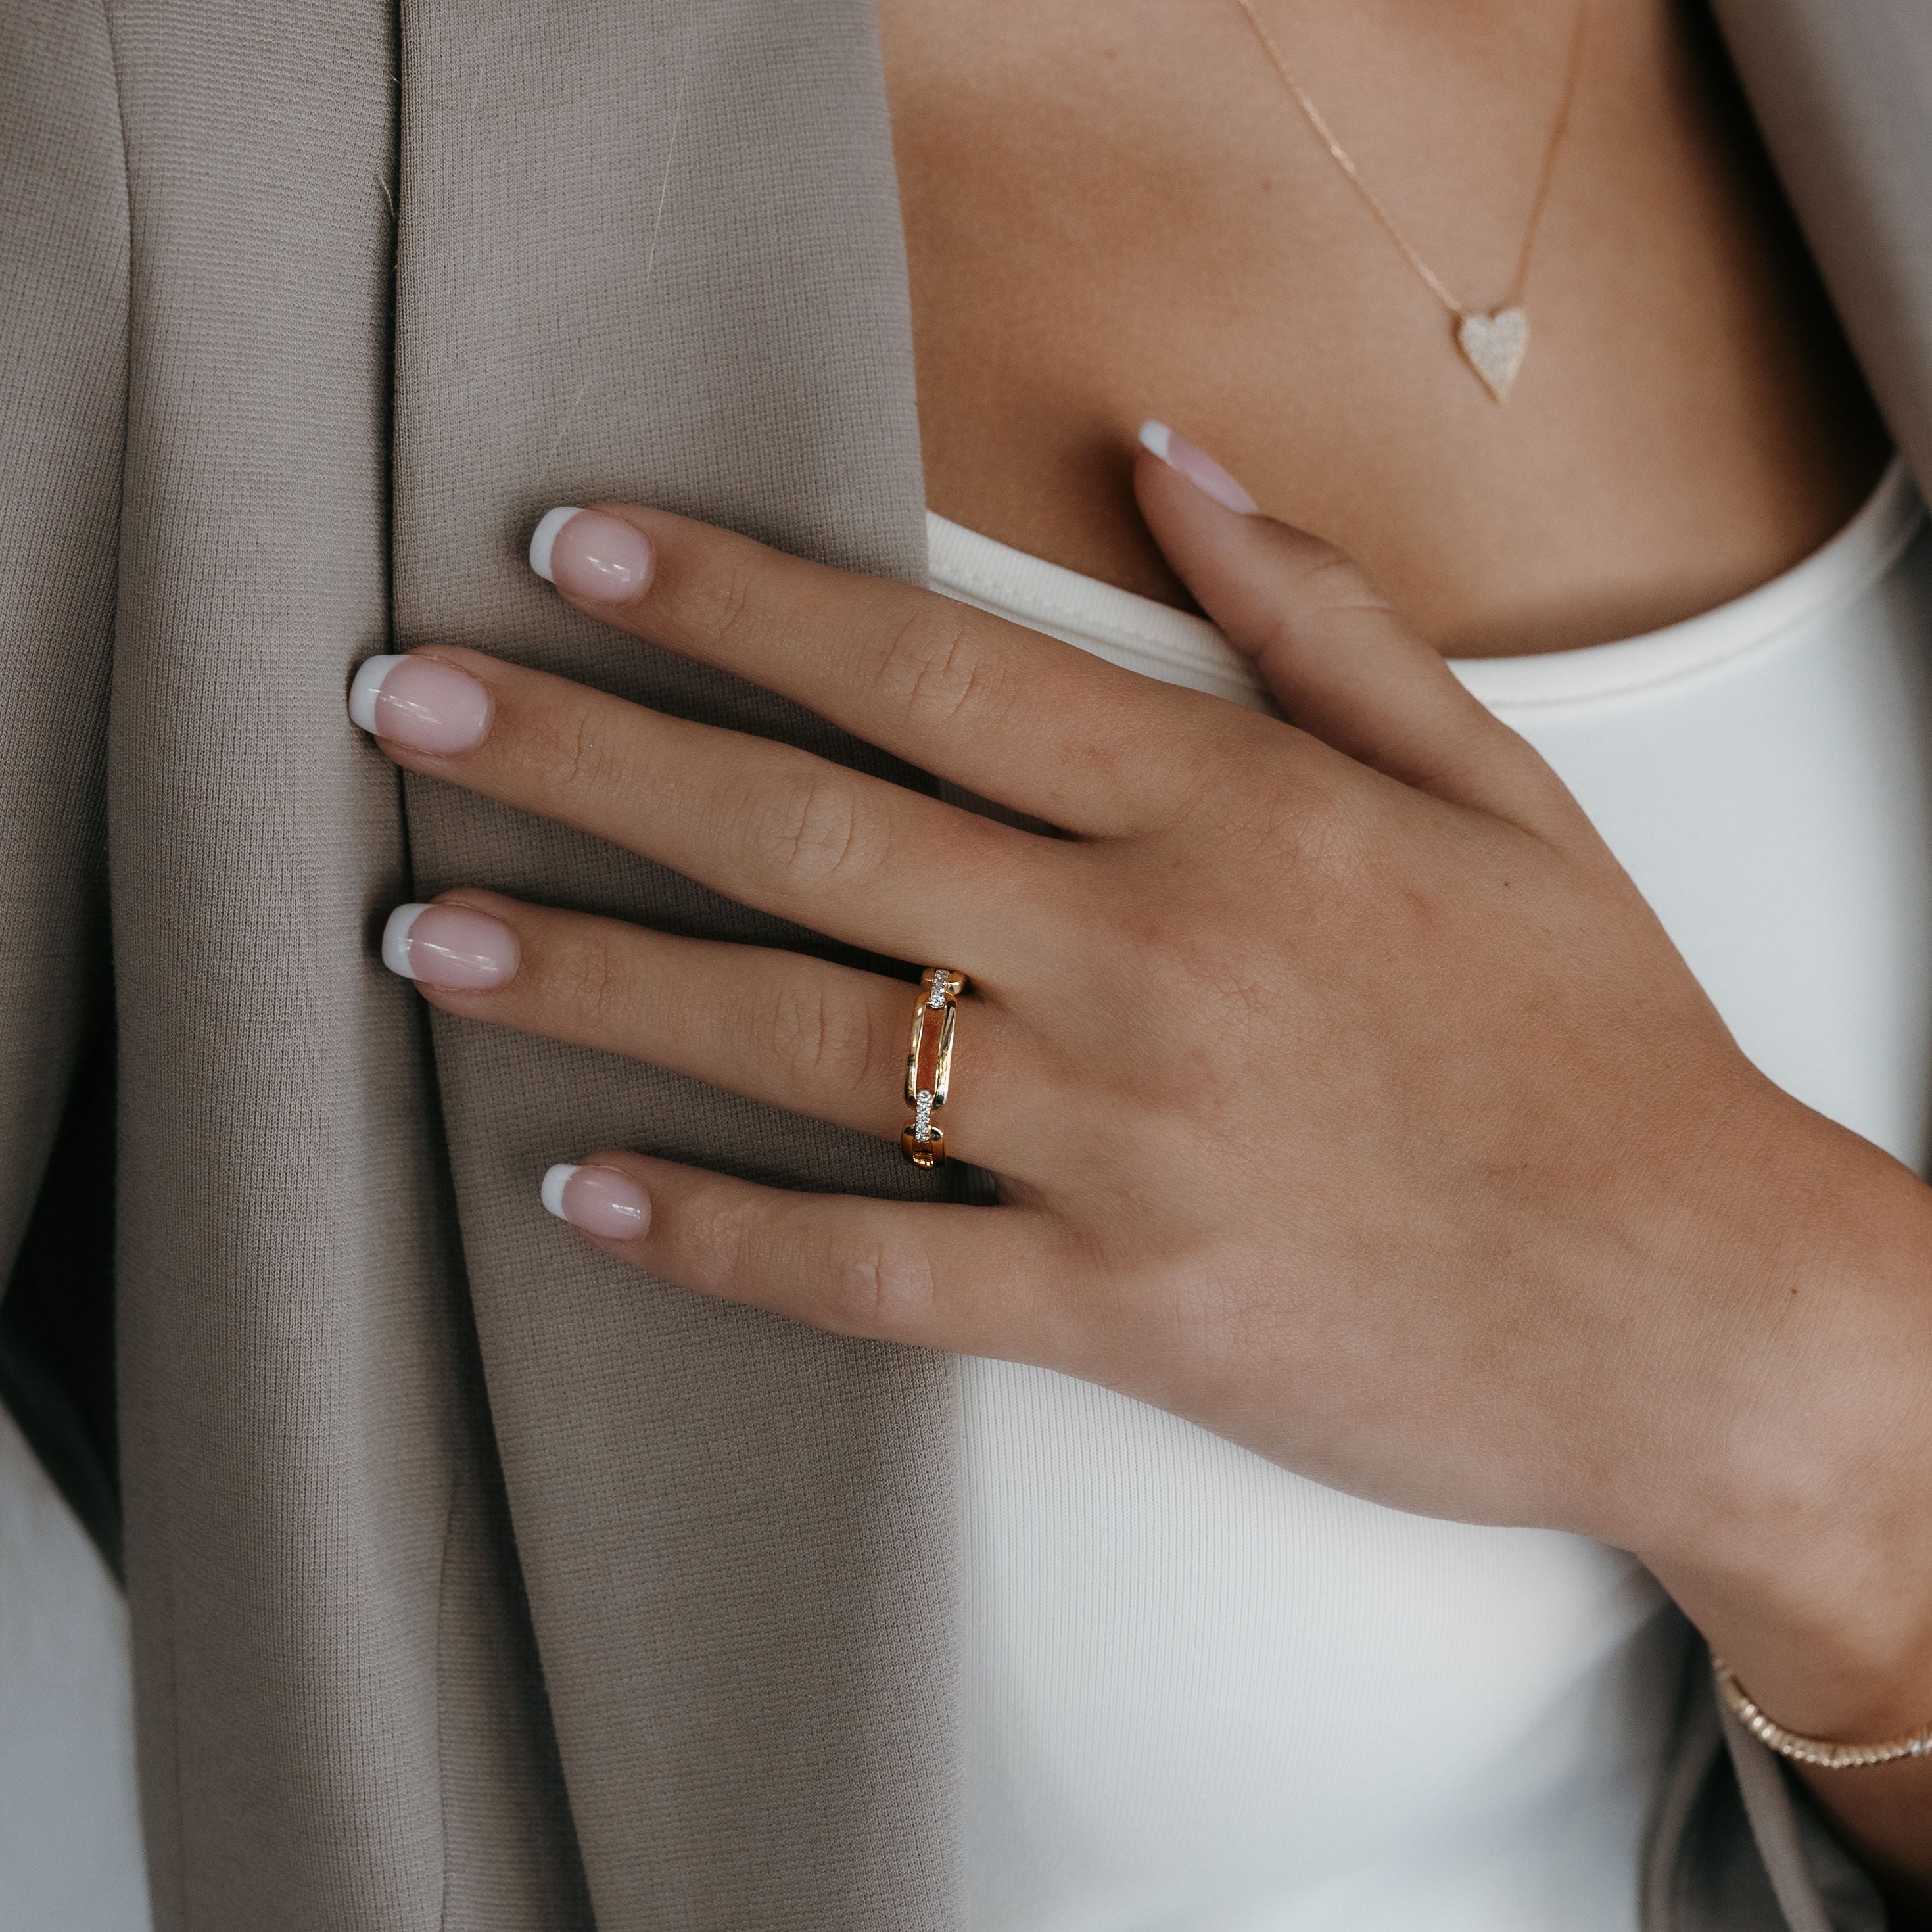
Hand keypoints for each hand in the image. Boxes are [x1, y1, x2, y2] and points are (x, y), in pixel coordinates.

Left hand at [350, 434, 1931, 1891]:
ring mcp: (1123, 1139)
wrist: (1702, 1308)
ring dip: (593, 978)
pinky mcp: (1122, 1309)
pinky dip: (715, 1235)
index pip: (923, 668)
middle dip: (589, 754)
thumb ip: (1314, 615)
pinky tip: (580, 1192)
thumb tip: (1162, 458)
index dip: (729, 598)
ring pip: (798, 1038)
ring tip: (426, 932)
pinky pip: (870, 1267)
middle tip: (407, 709)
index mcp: (1229, 809)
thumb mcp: (1496, 786)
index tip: (572, 550)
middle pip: (809, 826)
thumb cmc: (1601, 1040)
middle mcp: (1145, 954)